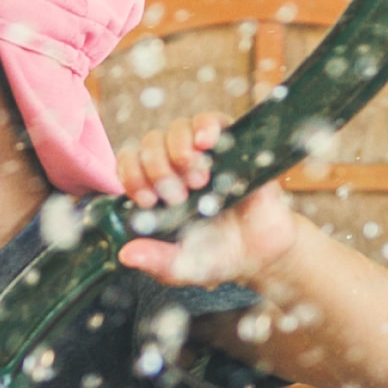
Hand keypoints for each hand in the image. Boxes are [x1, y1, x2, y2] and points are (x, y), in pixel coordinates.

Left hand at [116, 114, 297, 286]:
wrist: (261, 254)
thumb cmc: (217, 257)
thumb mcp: (183, 267)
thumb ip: (156, 261)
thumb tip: (125, 254)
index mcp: (157, 190)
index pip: (130, 164)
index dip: (132, 176)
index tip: (149, 200)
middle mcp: (176, 168)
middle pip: (150, 143)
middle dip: (157, 168)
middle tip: (178, 196)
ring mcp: (204, 155)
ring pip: (177, 128)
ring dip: (180, 151)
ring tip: (198, 181)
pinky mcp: (232, 146)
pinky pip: (211, 121)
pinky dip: (204, 126)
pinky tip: (206, 142)